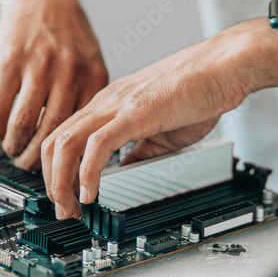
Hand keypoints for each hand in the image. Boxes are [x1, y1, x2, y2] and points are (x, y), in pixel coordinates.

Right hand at [0, 0, 107, 169]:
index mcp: (94, 78)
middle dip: (38, 159)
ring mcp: (39, 65)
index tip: (63, 174)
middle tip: (30, 166)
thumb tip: (87, 144)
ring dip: (14, 145)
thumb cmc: (67, 31)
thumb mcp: (91, 62)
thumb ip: (88, 98)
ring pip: (24, 124)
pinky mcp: (10, 59)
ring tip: (12, 149)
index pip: (85, 132)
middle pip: (52, 133)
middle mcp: (69, 72)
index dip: (72, 159)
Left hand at [41, 20, 277, 218]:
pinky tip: (91, 193)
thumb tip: (123, 175)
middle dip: (52, 182)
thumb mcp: (159, 130)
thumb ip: (138, 152)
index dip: (57, 171)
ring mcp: (117, 105)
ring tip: (71, 206)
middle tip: (64, 209)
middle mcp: (106, 102)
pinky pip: (97, 145)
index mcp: (108, 105)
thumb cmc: (200, 91)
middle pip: (54, 141)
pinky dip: (87, 173)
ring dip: (62, 182)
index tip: (65, 197)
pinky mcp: (135, 113)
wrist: (225, 67)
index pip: (64, 137)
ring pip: (66, 143)